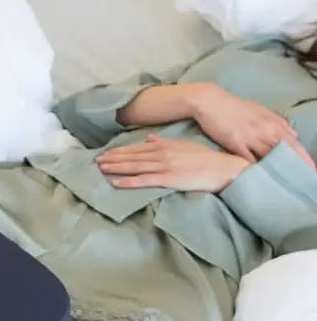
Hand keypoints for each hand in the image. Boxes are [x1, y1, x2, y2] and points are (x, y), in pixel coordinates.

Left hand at [95, 136, 250, 192]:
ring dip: (116, 167)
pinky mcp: (168, 179)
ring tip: (100, 168)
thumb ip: (166, 142)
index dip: (120, 151)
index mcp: (165, 145)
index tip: (106, 153)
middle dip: (113, 158)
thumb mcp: (185, 146)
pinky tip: (115, 182)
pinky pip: (144, 180)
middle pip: (132, 156)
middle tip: (96, 161)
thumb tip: (150, 138)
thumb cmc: (206, 159)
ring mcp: (164, 166)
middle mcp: (162, 154)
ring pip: (135, 166)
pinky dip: (128, 181)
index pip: (137, 148)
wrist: (223, 168)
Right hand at [190, 84, 314, 169]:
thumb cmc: (235, 106)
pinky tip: (257, 178)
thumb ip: (277, 123)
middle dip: (296, 164)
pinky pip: (247, 159)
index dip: (303, 157)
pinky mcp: (235, 142)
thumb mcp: (260, 111)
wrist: (212, 101)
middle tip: (304, 178)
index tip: (311, 169)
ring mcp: (251, 136)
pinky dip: (253, 168)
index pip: (294, 142)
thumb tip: (292, 135)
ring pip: (269, 155)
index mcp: (273, 122)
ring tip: (284, 183)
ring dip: (277, 169)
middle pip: (286, 150)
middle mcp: (265, 129)